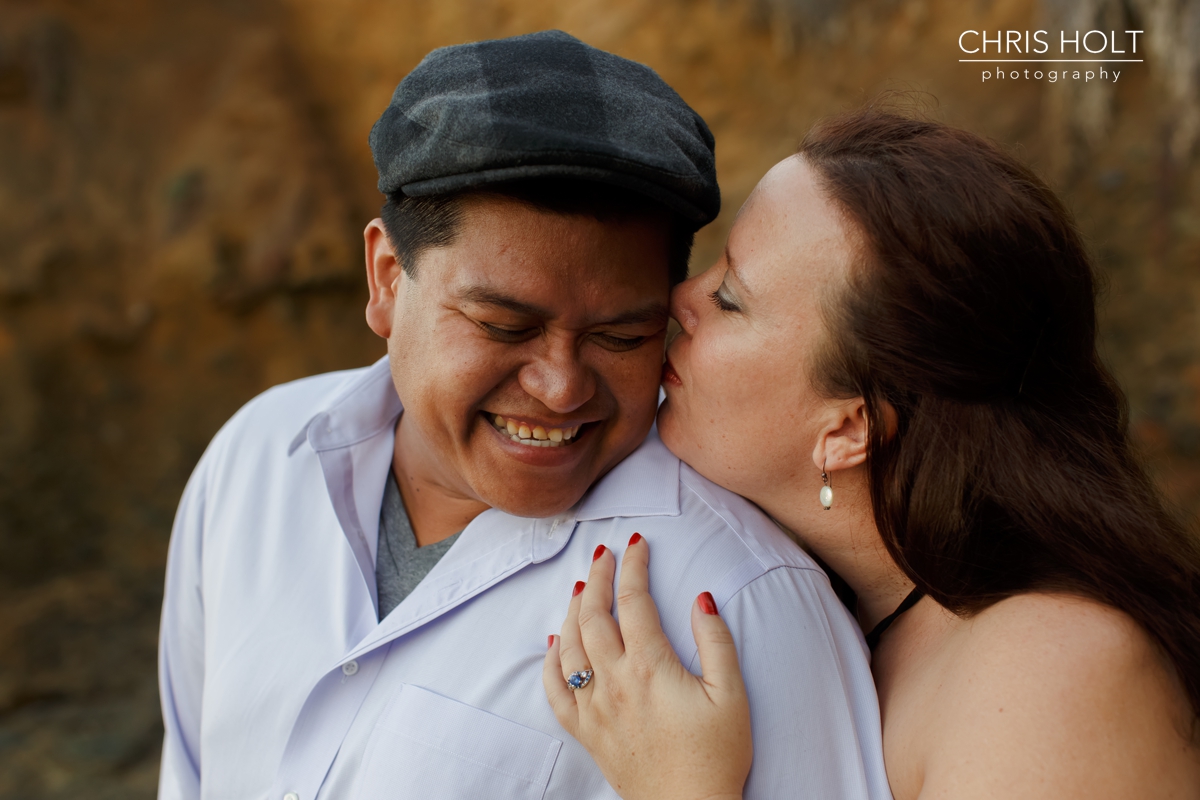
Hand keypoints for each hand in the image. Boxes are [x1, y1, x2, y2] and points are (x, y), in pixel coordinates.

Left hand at [543, 534, 752, 799]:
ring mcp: (594, 707)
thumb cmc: (716, 755)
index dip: (634, 565)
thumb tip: (701, 599)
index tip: (637, 544)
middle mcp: (614, 681)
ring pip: (569, 645)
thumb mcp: (732, 695)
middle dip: (597, 576)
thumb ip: (717, 641)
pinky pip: (555, 690)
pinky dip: (550, 660)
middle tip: (604, 553)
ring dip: (573, 609)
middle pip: (594, 614)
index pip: (634, 600)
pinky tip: (554, 642)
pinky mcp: (585, 732)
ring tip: (582, 586)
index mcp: (650, 666)